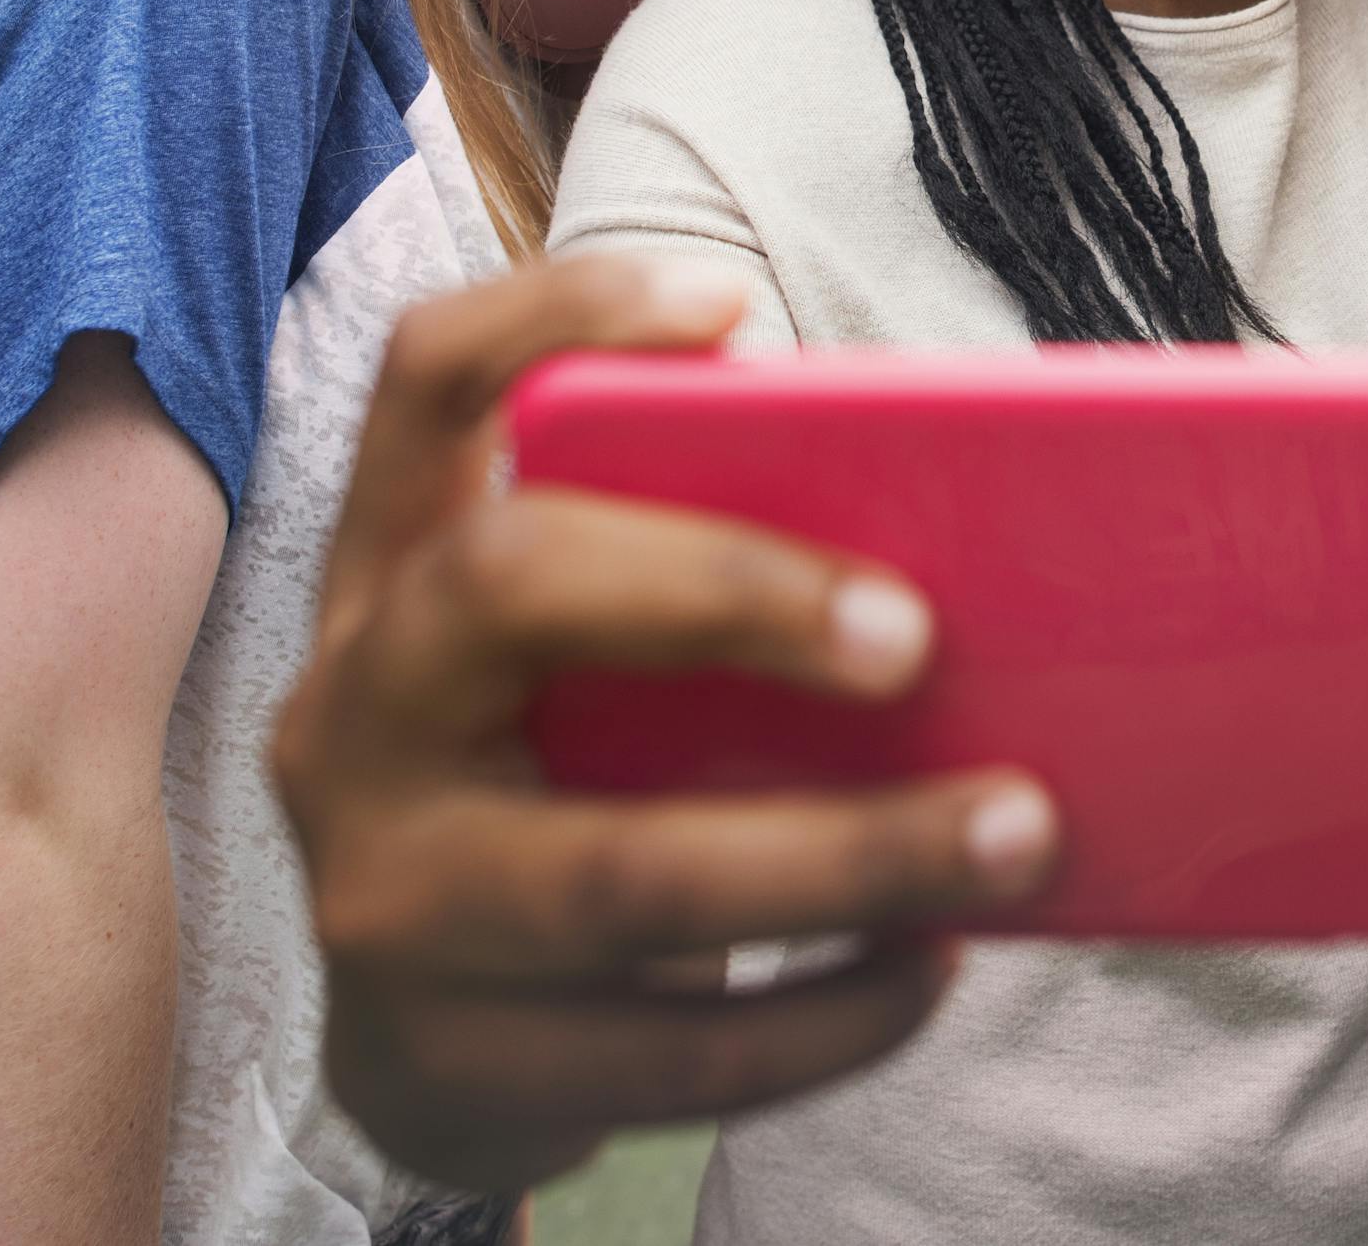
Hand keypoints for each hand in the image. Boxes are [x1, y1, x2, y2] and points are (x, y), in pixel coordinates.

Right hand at [272, 254, 1059, 1194]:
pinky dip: (831, 1016)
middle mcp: (353, 708)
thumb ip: (685, 579)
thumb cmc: (563, 794)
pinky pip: (669, 1052)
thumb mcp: (576, 670)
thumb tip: (949, 527)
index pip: (426, 381)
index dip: (560, 313)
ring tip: (1014, 832)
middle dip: (727, 588)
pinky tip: (930, 969)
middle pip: (507, 582)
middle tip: (917, 634)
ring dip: (851, 857)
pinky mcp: (442, 1061)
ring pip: (619, 872)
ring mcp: (379, 893)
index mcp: (394, 569)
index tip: (735, 306)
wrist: (431, 1056)